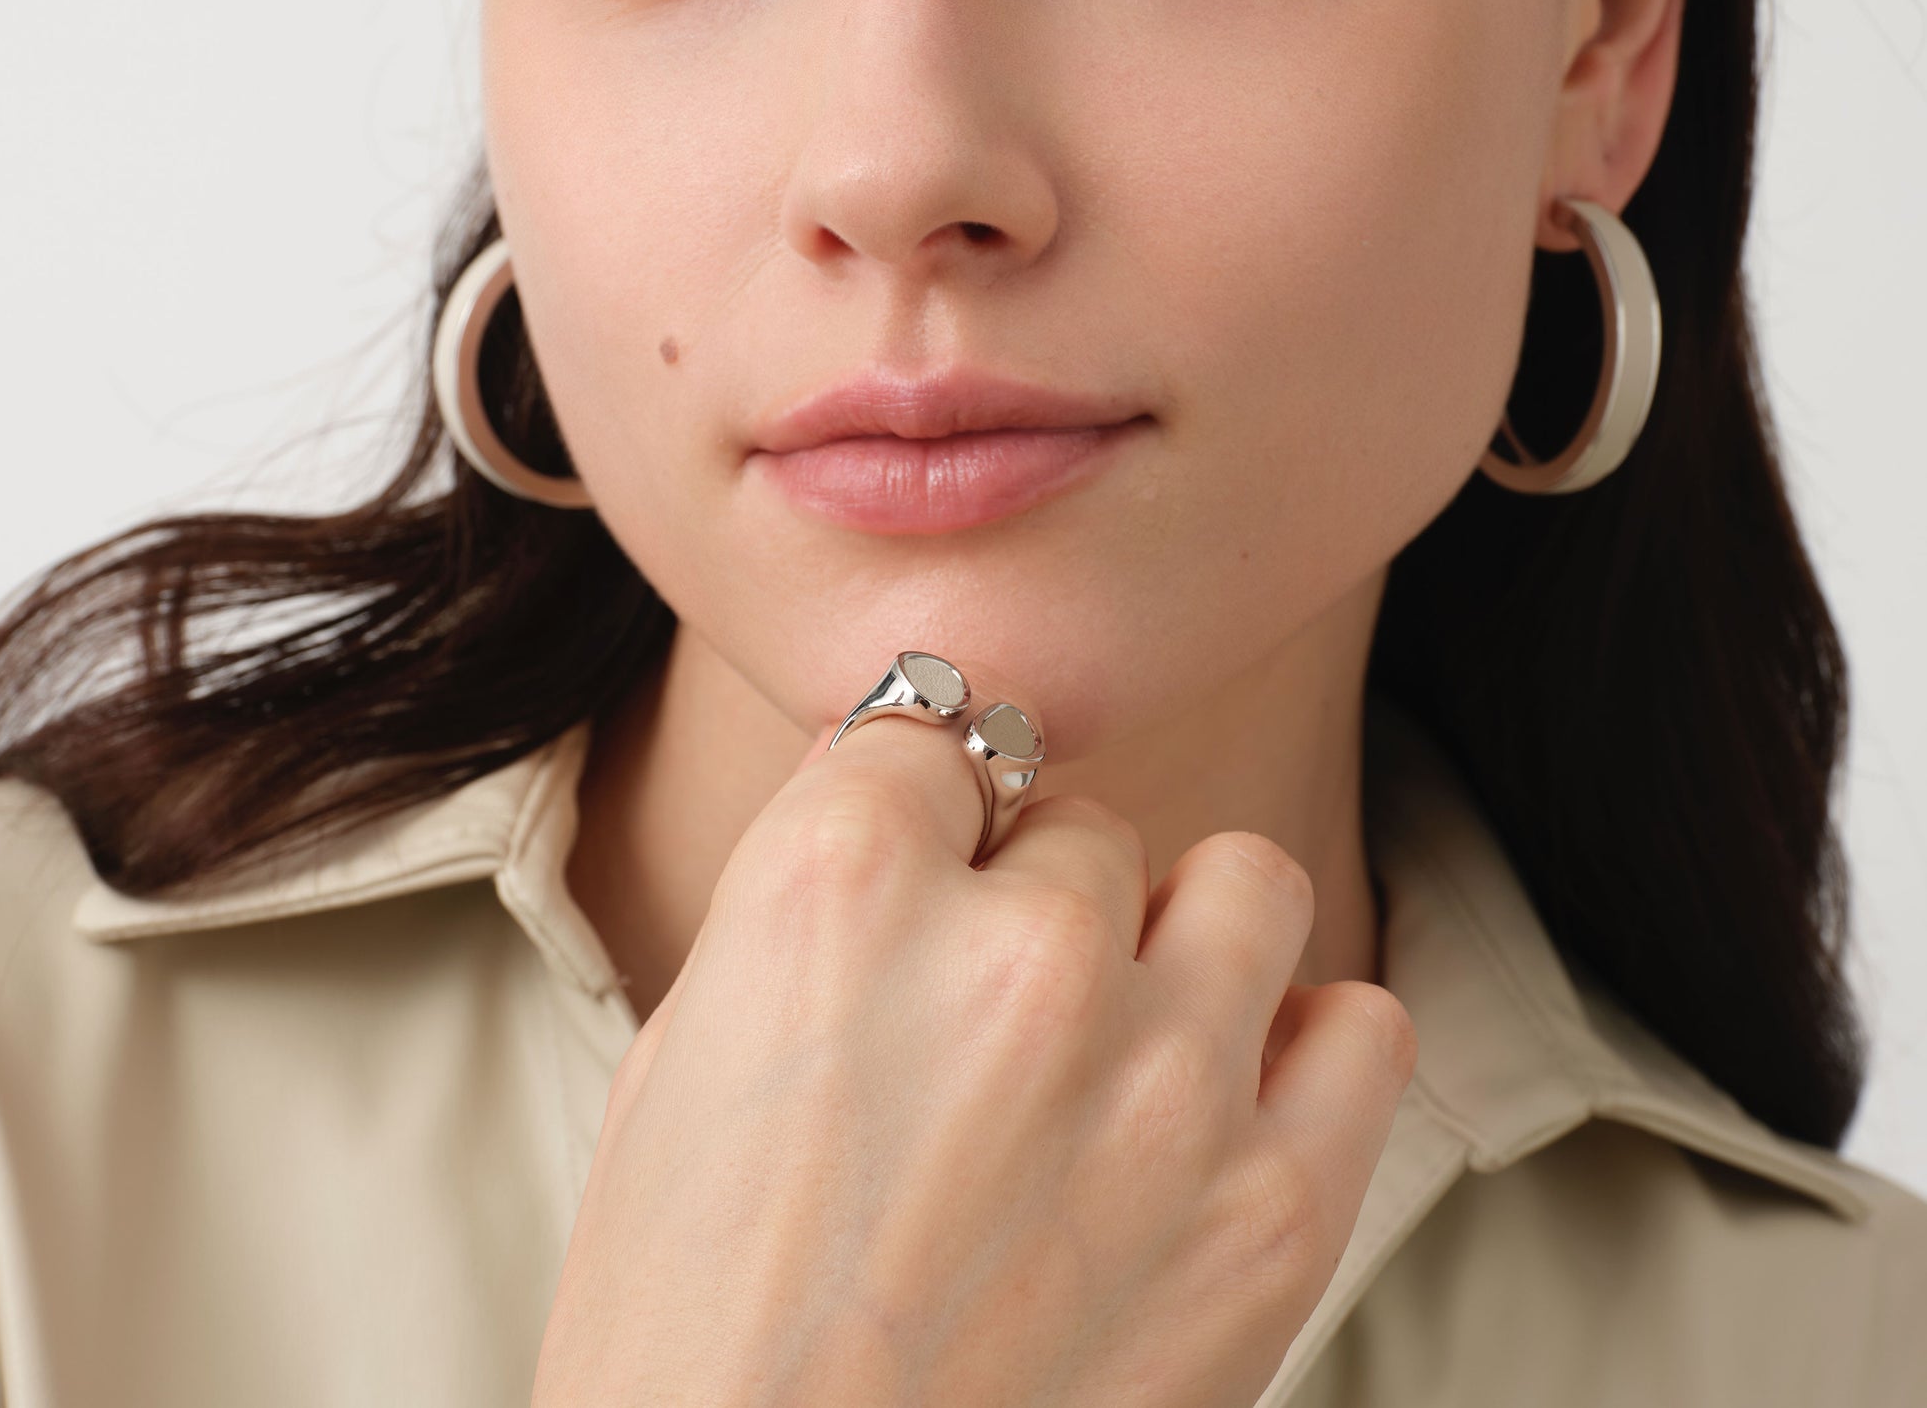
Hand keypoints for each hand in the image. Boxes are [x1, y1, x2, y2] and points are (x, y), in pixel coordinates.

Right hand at [530, 699, 1416, 1407]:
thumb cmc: (693, 1321)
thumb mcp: (687, 1042)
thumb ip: (830, 885)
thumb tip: (934, 796)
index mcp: (842, 887)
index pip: (937, 727)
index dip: (919, 814)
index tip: (919, 879)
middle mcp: (1023, 954)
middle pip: (1082, 821)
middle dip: (1033, 900)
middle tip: (982, 1024)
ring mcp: (1165, 1079)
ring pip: (1237, 883)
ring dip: (1171, 944)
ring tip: (1108, 1048)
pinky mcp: (1272, 1210)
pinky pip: (1358, 1022)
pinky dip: (1294, 1048)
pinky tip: (1208, 1112)